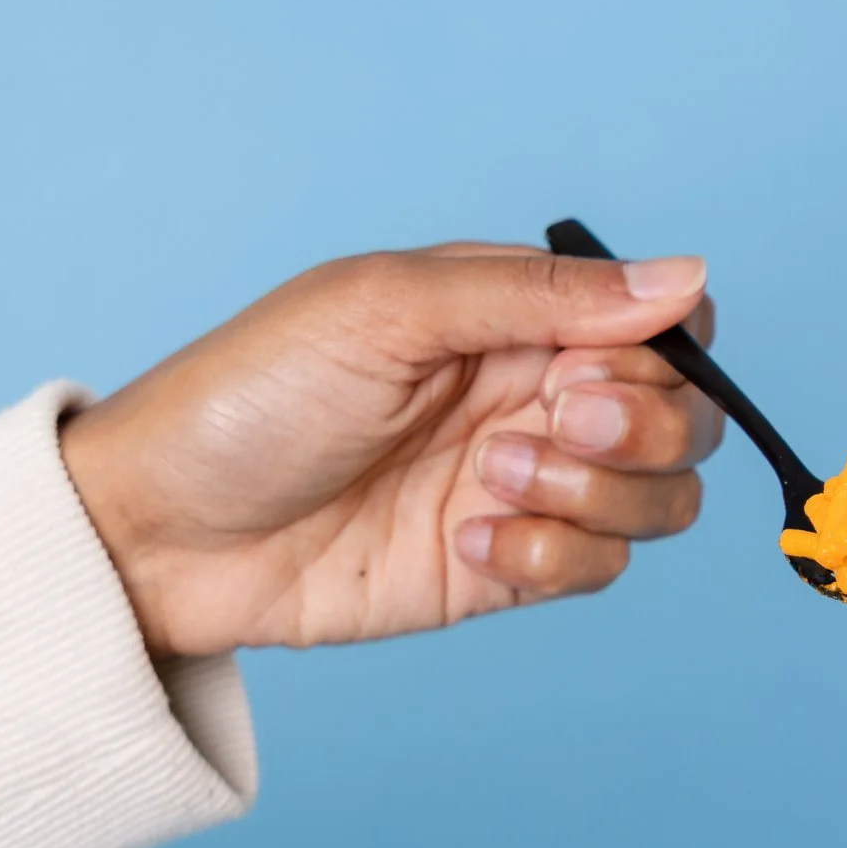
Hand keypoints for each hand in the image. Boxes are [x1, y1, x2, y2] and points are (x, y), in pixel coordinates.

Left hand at [59, 241, 722, 658]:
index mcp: (512, 314)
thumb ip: (539, 295)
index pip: (661, 325)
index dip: (664, 351)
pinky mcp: (501, 571)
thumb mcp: (388, 311)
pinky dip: (552, 558)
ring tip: (494, 483)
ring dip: (599, 495)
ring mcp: (521, 488)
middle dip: (640, 427)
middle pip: (681, 417)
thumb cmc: (249, 396)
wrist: (160, 533)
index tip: (595, 363)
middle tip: (543, 427)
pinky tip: (466, 543)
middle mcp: (532, 395)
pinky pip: (595, 570)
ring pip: (657, 501)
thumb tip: (687, 276)